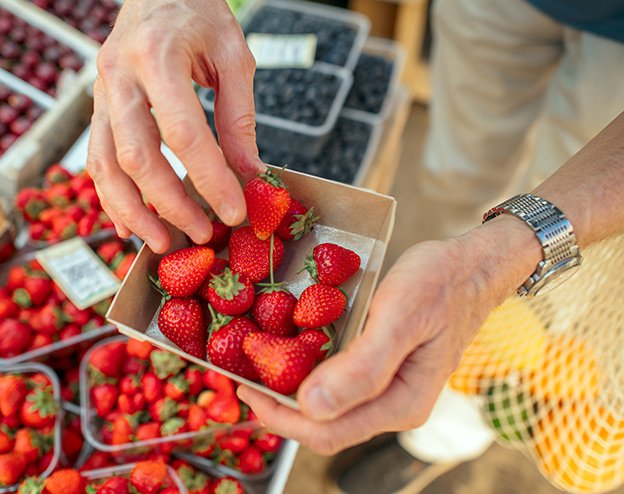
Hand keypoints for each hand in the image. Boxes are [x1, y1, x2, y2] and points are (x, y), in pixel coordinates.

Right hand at [87, 0, 262, 252]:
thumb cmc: (196, 13)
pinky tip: (130, 223)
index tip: (234, 211)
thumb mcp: (232, 53)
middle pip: (137, 156)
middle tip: (203, 233)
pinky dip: (111, 196)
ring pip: (105, 165)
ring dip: (133, 211)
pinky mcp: (95, 106)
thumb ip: (238, 115)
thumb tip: (249, 173)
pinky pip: (95, 160)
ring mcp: (100, 92)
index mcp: (157, 57)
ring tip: (163, 242)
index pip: (183, 132)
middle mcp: (120, 76)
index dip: (209, 178)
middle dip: (170, 203)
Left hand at [238, 218, 540, 454]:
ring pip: (327, 406)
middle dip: (277, 406)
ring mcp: (388, 390)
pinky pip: (337, 382)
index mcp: (400, 403)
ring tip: (254, 363)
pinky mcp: (382, 370)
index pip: (326, 432)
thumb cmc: (441, 283)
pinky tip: (285, 348)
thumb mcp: (400, 317)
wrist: (474, 263)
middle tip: (239, 375)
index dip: (279, 417)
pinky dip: (304, 370)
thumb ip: (361, 367)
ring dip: (287, 389)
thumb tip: (311, 408)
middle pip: (323, 425)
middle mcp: (393, 405)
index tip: (244, 389)